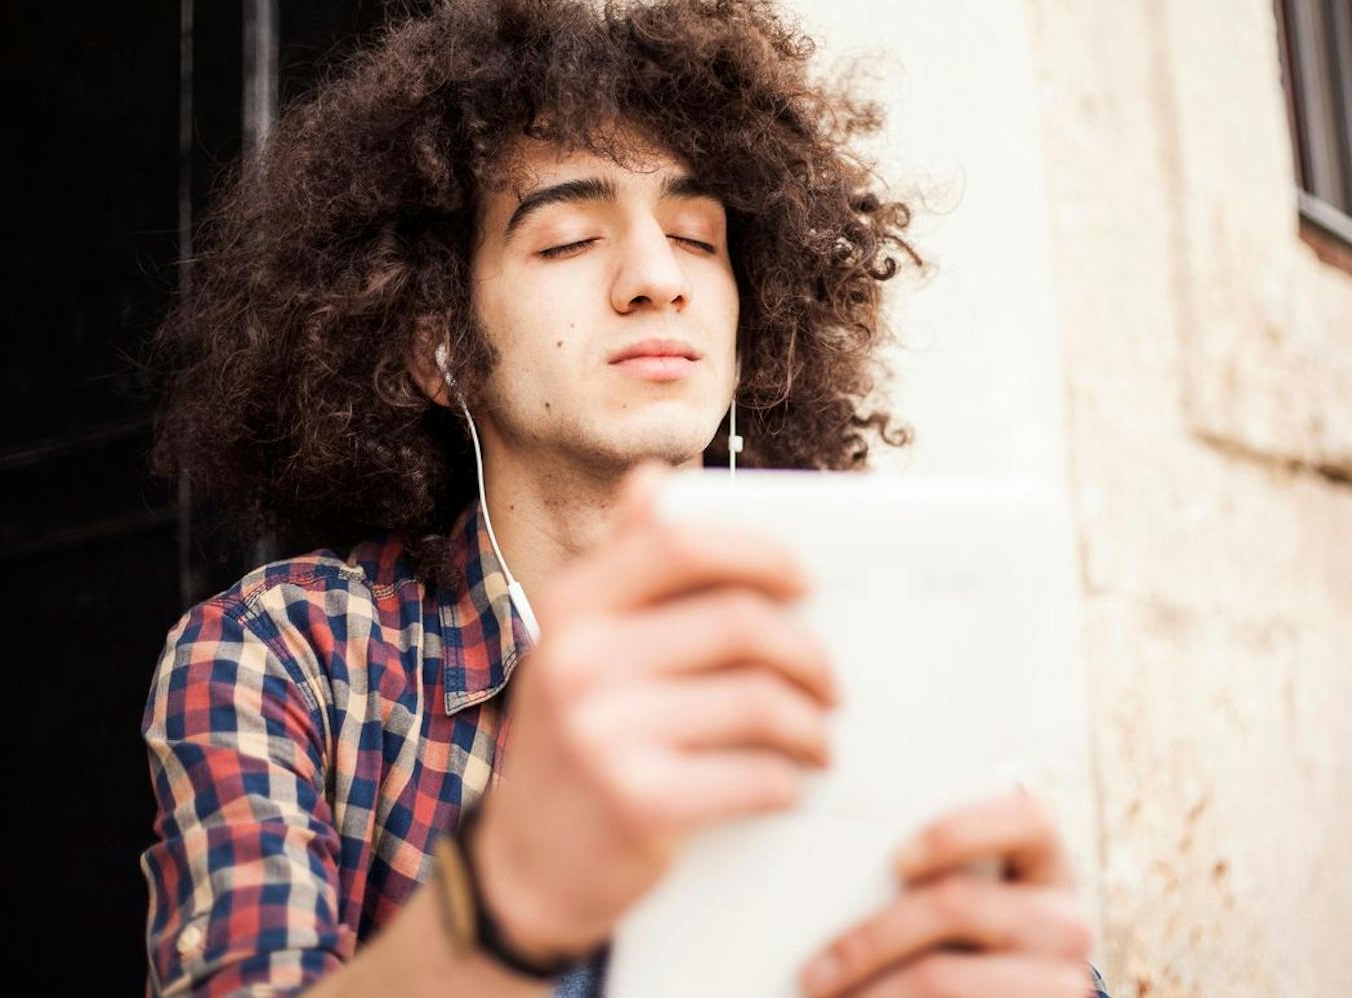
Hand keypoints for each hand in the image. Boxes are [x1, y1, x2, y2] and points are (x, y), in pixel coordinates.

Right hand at [471, 460, 840, 964]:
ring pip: (759, 701)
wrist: (521, 871)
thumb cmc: (572, 745)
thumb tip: (656, 481)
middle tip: (830, 683)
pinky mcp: (635, 801)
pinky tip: (788, 785)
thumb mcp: (578, 647)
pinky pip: (754, 775)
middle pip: (740, 622)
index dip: (759, 552)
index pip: (680, 540)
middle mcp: (577, 658)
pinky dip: (787, 781)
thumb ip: (624, 564)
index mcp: (572, 605)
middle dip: (807, 653)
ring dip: (810, 725)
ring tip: (818, 739)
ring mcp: (601, 731)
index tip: (804, 581)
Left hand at [798, 789, 1095, 996]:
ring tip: (823, 996)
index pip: (1025, 818)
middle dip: (872, 939)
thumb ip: (924, 869)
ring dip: (875, 992)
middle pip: (957, 905)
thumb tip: (833, 859)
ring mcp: (1060, 978)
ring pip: (944, 976)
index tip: (897, 859)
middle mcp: (1063, 919)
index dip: (958, 832)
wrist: (1011, 996)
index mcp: (1043, 861)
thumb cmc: (966, 934)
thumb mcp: (968, 893)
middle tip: (812, 972)